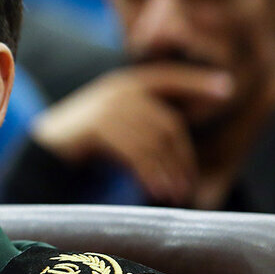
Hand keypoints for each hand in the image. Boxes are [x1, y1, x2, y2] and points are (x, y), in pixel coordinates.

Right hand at [30, 64, 232, 206]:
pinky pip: (135, 152)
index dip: (197, 83)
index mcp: (127, 84)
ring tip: (176, 194)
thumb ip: (145, 124)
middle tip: (188, 185)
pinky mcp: (97, 127)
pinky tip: (157, 190)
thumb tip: (180, 149)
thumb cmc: (89, 140)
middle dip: (182, 157)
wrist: (46, 147)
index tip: (227, 89)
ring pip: (154, 141)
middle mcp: (120, 91)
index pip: (170, 79)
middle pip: (166, 124)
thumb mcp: (119, 123)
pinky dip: (151, 173)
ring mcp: (108, 107)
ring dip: (168, 171)